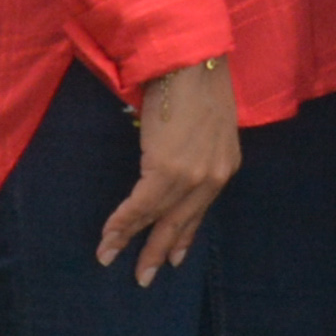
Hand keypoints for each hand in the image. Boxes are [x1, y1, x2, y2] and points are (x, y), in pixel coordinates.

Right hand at [104, 63, 240, 283]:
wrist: (191, 59)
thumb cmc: (195, 83)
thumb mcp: (207, 124)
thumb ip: (193, 150)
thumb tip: (169, 162)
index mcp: (225, 165)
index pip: (200, 210)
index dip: (183, 235)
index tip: (174, 256)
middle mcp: (213, 177)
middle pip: (181, 222)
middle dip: (159, 250)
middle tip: (145, 276)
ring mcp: (191, 176)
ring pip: (157, 217)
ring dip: (130, 240)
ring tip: (111, 257)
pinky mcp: (167, 169)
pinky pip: (141, 204)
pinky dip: (122, 222)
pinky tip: (110, 236)